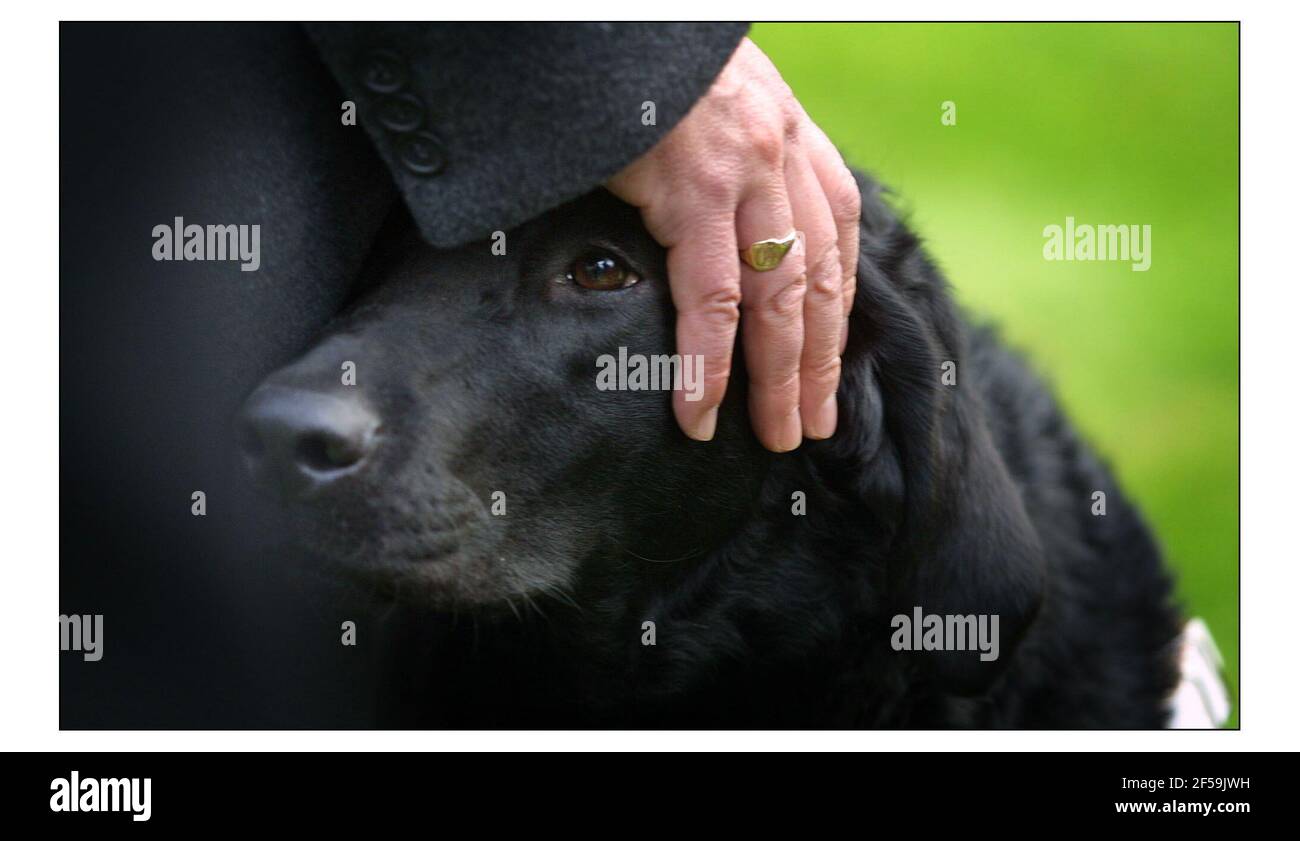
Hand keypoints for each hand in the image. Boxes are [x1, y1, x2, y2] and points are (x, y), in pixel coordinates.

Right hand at [607, 37, 860, 451]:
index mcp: (791, 137)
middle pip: (816, 282)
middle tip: (813, 425)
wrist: (610, 20)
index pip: (836, 240)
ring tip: (775, 436)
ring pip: (778, 301)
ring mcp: (744, 174)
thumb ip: (733, 156)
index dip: (836, 310)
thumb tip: (716, 220)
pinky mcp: (694, 190)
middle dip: (819, 362)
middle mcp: (782, 158)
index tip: (830, 362)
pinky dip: (707, 364)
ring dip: (779, 379)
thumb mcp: (714, 100)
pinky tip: (699, 411)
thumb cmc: (648, 64)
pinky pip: (709, 299)